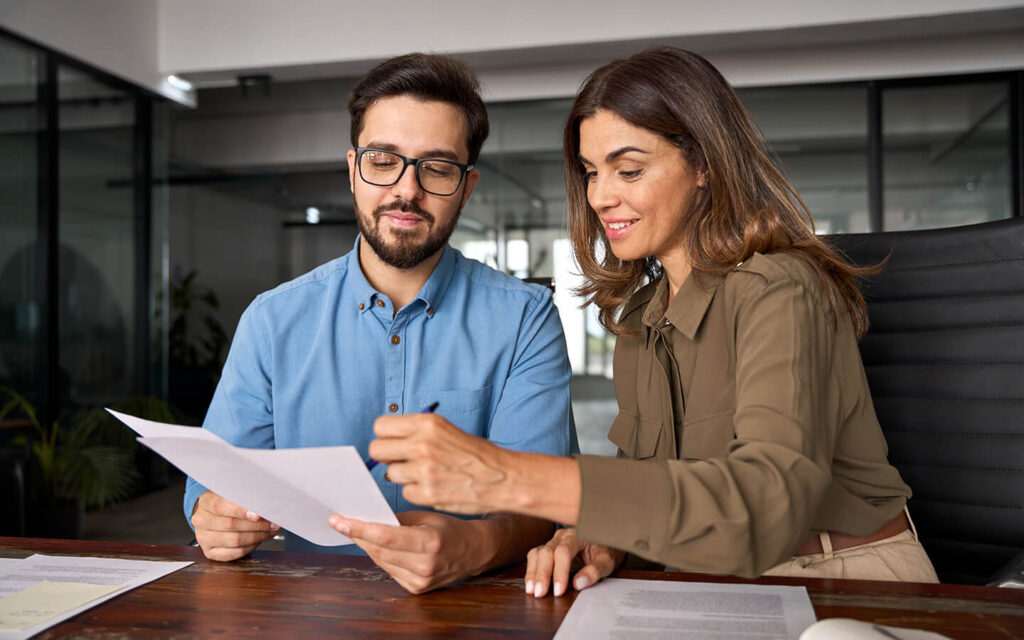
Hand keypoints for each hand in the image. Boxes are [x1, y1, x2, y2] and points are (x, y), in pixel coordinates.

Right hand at [191, 491, 279, 561]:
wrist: (211, 514)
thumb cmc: (226, 502)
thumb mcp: (232, 493)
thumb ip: (245, 497)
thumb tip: (264, 504)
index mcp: (206, 502)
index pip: (221, 506)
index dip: (241, 511)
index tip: (258, 514)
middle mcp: (202, 521)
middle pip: (231, 525)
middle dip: (257, 525)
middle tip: (273, 522)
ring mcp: (204, 538)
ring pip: (235, 540)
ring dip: (257, 536)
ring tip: (269, 531)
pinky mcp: (210, 552)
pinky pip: (235, 553)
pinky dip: (251, 547)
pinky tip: (259, 539)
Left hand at [327, 510, 488, 593]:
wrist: (474, 551)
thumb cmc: (450, 529)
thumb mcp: (426, 516)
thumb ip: (397, 520)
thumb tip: (367, 518)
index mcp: (429, 542)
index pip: (386, 537)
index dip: (359, 529)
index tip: (339, 520)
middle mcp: (425, 565)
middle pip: (379, 550)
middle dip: (357, 535)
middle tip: (340, 522)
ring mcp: (420, 580)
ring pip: (381, 561)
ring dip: (367, 545)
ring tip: (356, 530)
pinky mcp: (416, 589)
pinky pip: (389, 570)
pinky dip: (381, 557)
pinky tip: (378, 546)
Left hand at [370, 413, 510, 514]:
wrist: (502, 477)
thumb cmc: (475, 453)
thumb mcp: (446, 429)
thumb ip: (416, 432)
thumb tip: (388, 440)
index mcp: (427, 424)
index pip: (380, 426)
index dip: (386, 436)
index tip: (395, 442)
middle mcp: (422, 444)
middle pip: (377, 450)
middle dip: (387, 457)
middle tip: (402, 460)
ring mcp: (423, 470)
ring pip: (390, 473)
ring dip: (403, 476)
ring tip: (425, 474)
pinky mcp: (426, 493)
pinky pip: (405, 492)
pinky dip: (416, 492)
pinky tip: (434, 487)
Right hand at [524, 528, 622, 597]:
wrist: (601, 543)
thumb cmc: (603, 552)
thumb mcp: (606, 562)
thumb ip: (595, 571)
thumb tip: (578, 583)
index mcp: (577, 535)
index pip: (564, 551)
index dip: (560, 571)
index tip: (559, 591)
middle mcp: (561, 536)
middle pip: (546, 552)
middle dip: (542, 574)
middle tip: (540, 593)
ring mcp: (552, 542)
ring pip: (537, 554)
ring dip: (533, 573)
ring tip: (531, 590)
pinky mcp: (546, 550)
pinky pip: (534, 557)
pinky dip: (531, 571)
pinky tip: (531, 585)